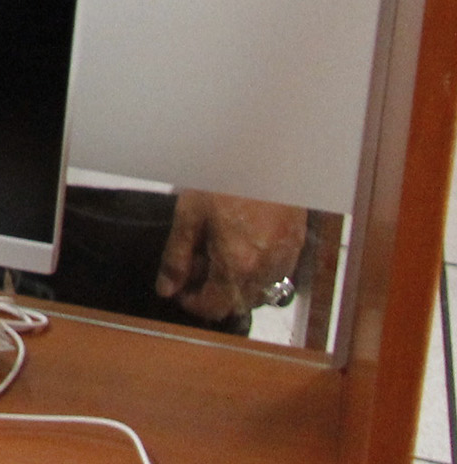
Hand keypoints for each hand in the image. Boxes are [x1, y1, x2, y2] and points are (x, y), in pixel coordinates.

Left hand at [156, 190, 307, 322]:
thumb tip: (166, 289)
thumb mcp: (189, 215)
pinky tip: (243, 246)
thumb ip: (177, 256)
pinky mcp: (298, 246)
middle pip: (238, 304)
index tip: (179, 289)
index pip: (215, 308)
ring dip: (236, 285)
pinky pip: (276, 275)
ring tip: (217, 254)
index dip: (193, 304)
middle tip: (196, 267)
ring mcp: (286, 260)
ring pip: (259, 292)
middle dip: (214, 295)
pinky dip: (257, 271)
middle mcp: (265, 271)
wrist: (266, 156)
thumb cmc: (223, 181)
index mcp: (236, 266)